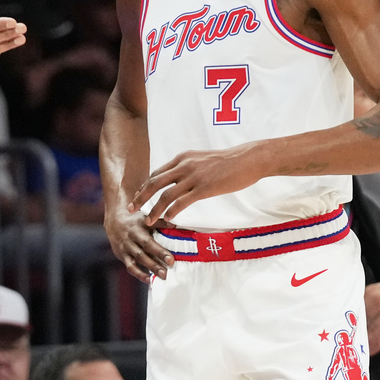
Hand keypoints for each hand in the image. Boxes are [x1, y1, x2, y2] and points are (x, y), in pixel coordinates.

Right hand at [104, 203, 172, 281]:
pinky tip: (149, 280)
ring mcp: (125, 248)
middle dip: (156, 263)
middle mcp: (130, 239)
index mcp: (137, 229)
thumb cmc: (134, 219)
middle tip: (168, 271)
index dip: (159, 251)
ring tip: (163, 276)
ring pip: (138, 260)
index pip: (149, 242)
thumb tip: (176, 225)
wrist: (114, 220)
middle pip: (143, 253)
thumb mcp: (145, 218)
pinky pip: (130, 267)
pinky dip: (139, 274)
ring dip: (150, 269)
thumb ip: (160, 223)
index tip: (171, 259)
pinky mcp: (122, 255)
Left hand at [131, 146, 262, 223]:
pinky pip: (183, 201)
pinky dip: (172, 211)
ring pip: (166, 194)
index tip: (138, 197)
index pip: (157, 173)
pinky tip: (168, 219)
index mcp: (182, 158)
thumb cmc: (228, 161)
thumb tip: (179, 179)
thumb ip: (189, 167)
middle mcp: (184, 165)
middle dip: (141, 197)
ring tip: (148, 220)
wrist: (248, 159)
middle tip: (131, 208)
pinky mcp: (204, 188)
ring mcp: (193, 176)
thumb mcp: (202, 159)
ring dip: (154, 209)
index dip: (145, 187)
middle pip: (154, 182)